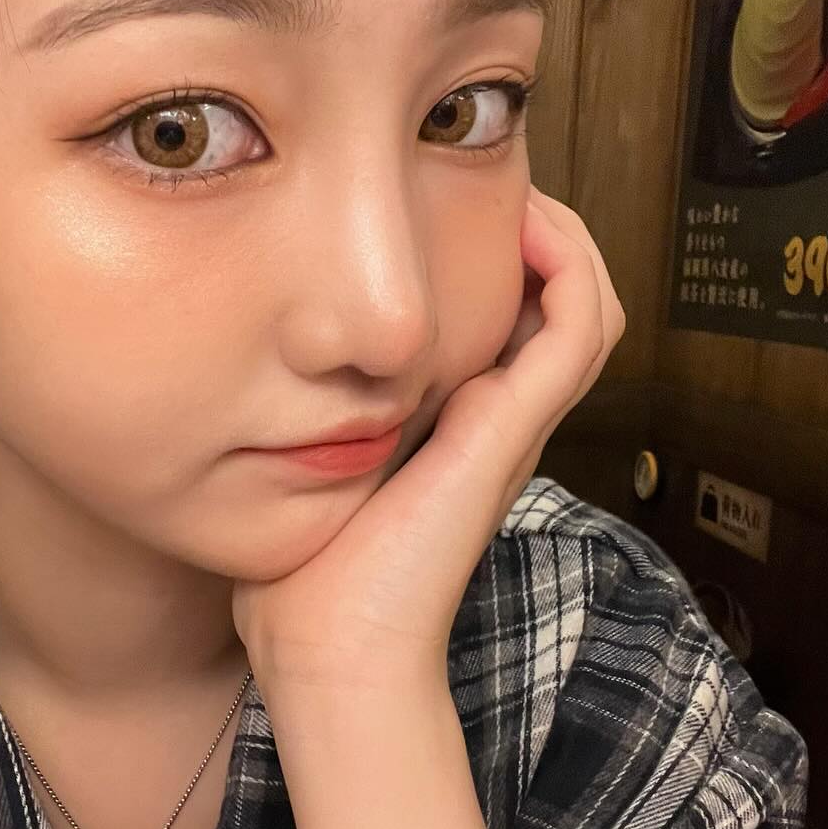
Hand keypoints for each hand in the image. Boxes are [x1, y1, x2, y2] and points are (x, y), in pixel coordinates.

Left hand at [232, 187, 624, 700]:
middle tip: (484, 175)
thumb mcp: (299, 473)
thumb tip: (241, 372)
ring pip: (586, 304)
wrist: (329, 653)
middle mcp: (493, 419)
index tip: (438, 202)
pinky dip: (568, 265)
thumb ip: (293, 423)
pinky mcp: (510, 428)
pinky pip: (579, 327)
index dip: (494, 252)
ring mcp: (511, 424)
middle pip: (559, 299)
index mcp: (452, 427)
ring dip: (563, 235)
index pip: (507, 317)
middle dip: (534, 226)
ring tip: (516, 189)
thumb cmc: (303, 582)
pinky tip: (523, 226)